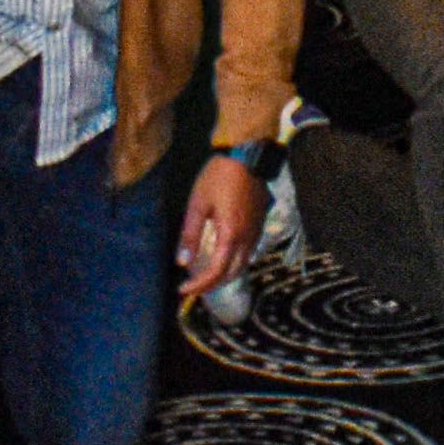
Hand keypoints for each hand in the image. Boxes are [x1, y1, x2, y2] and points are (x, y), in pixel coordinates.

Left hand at [174, 155, 271, 300]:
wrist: (247, 155)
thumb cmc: (218, 178)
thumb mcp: (197, 205)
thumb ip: (189, 235)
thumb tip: (182, 262)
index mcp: (230, 235)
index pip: (216, 272)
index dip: (199, 285)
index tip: (184, 289)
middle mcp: (247, 238)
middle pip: (233, 273)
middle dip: (213, 284)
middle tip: (194, 286)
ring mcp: (257, 231)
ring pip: (244, 264)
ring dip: (226, 274)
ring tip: (207, 275)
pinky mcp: (261, 223)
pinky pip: (250, 251)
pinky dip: (236, 261)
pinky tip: (224, 256)